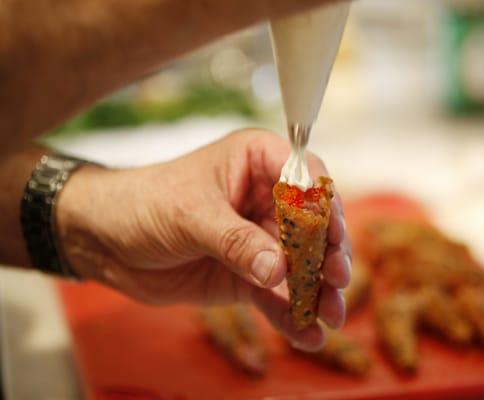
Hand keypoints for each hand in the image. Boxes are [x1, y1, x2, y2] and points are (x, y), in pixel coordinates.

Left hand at [56, 129, 350, 350]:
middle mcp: (267, 199)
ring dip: (318, 291)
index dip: (324, 205)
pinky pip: (278, 295)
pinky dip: (292, 315)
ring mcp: (261, 239)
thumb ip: (235, 241)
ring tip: (331, 316)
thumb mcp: (190, 214)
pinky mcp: (250, 274)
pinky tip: (309, 335)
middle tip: (338, 279)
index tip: (333, 235)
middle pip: (313, 226)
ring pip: (301, 264)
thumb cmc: (144, 203)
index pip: (305, 177)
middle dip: (328, 254)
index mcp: (258, 161)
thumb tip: (278, 269)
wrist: (106, 240)